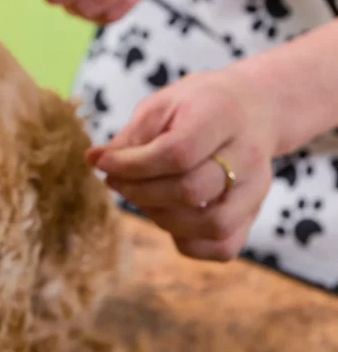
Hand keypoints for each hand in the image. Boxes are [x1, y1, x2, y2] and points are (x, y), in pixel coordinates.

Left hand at [87, 68, 276, 261]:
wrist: (254, 107)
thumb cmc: (199, 105)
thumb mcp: (162, 105)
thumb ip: (131, 136)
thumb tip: (94, 160)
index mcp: (222, 117)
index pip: (177, 153)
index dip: (132, 165)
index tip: (102, 163)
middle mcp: (248, 157)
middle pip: (191, 191)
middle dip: (140, 192)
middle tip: (116, 181)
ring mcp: (257, 190)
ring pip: (211, 226)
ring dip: (162, 219)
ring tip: (142, 196)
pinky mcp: (255, 214)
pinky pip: (223, 246)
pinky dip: (189, 242)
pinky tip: (168, 216)